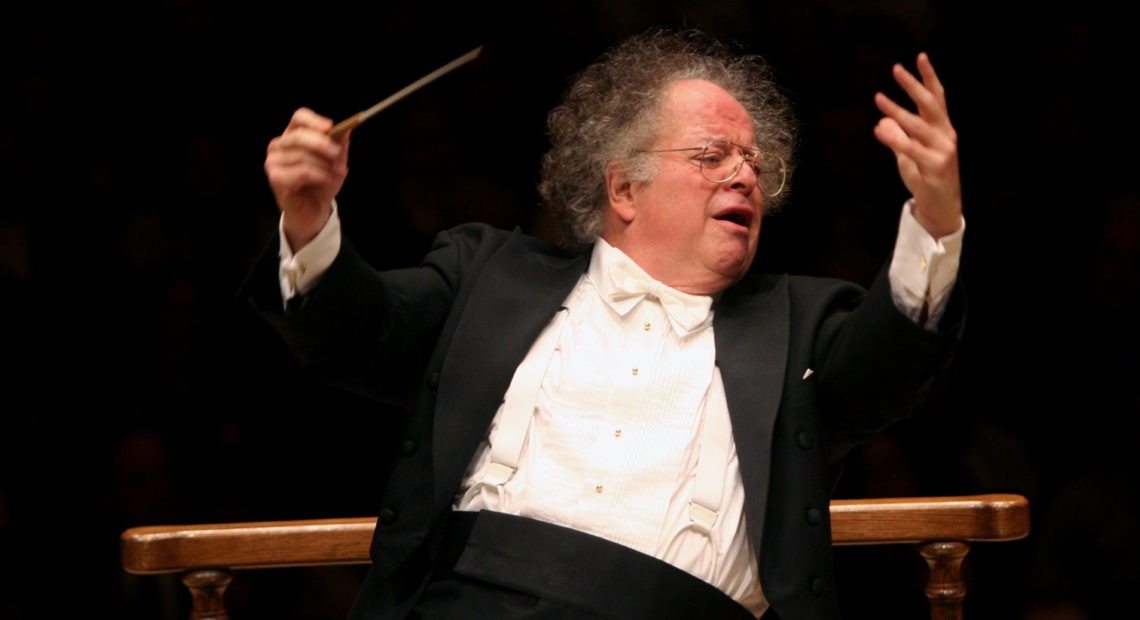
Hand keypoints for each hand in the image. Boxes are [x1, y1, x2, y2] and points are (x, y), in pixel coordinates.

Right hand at [264, 107, 349, 250]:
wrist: (315, 210)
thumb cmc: (321, 184)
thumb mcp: (336, 162)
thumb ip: (339, 146)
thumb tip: (346, 130)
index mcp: (292, 136)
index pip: (299, 118)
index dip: (314, 121)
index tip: (330, 127)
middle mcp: (279, 146)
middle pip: (298, 135)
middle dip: (322, 144)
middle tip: (337, 153)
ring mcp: (273, 162)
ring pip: (302, 156)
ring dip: (325, 165)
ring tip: (338, 173)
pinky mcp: (275, 178)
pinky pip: (302, 171)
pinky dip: (319, 176)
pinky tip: (328, 180)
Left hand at [873, 53, 961, 238]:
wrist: (941, 208)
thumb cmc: (925, 178)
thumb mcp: (908, 155)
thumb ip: (897, 137)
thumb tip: (882, 122)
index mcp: (942, 129)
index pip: (937, 98)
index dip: (929, 78)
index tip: (920, 57)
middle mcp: (946, 136)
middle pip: (930, 105)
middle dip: (913, 86)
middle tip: (896, 69)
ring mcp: (943, 151)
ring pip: (919, 126)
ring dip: (898, 111)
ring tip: (879, 99)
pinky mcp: (936, 167)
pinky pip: (913, 150)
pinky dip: (897, 140)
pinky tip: (881, 130)